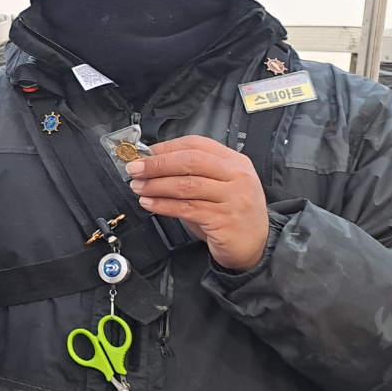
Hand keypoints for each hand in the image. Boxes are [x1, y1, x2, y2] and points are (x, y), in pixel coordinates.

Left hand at [126, 135, 268, 272]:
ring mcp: (233, 198)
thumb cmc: (231, 213)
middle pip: (190, 161)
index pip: (197, 144)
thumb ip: (193, 173)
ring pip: (186, 185)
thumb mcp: (218, 186)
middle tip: (135, 168)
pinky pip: (186, 209)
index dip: (167, 147)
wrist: (257, 246)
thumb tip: (152, 165)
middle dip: (157, 164)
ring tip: (138, 187)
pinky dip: (163, 204)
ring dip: (156, 185)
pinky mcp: (224, 220)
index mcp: (235, 161)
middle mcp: (237, 176)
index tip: (144, 153)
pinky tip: (149, 203)